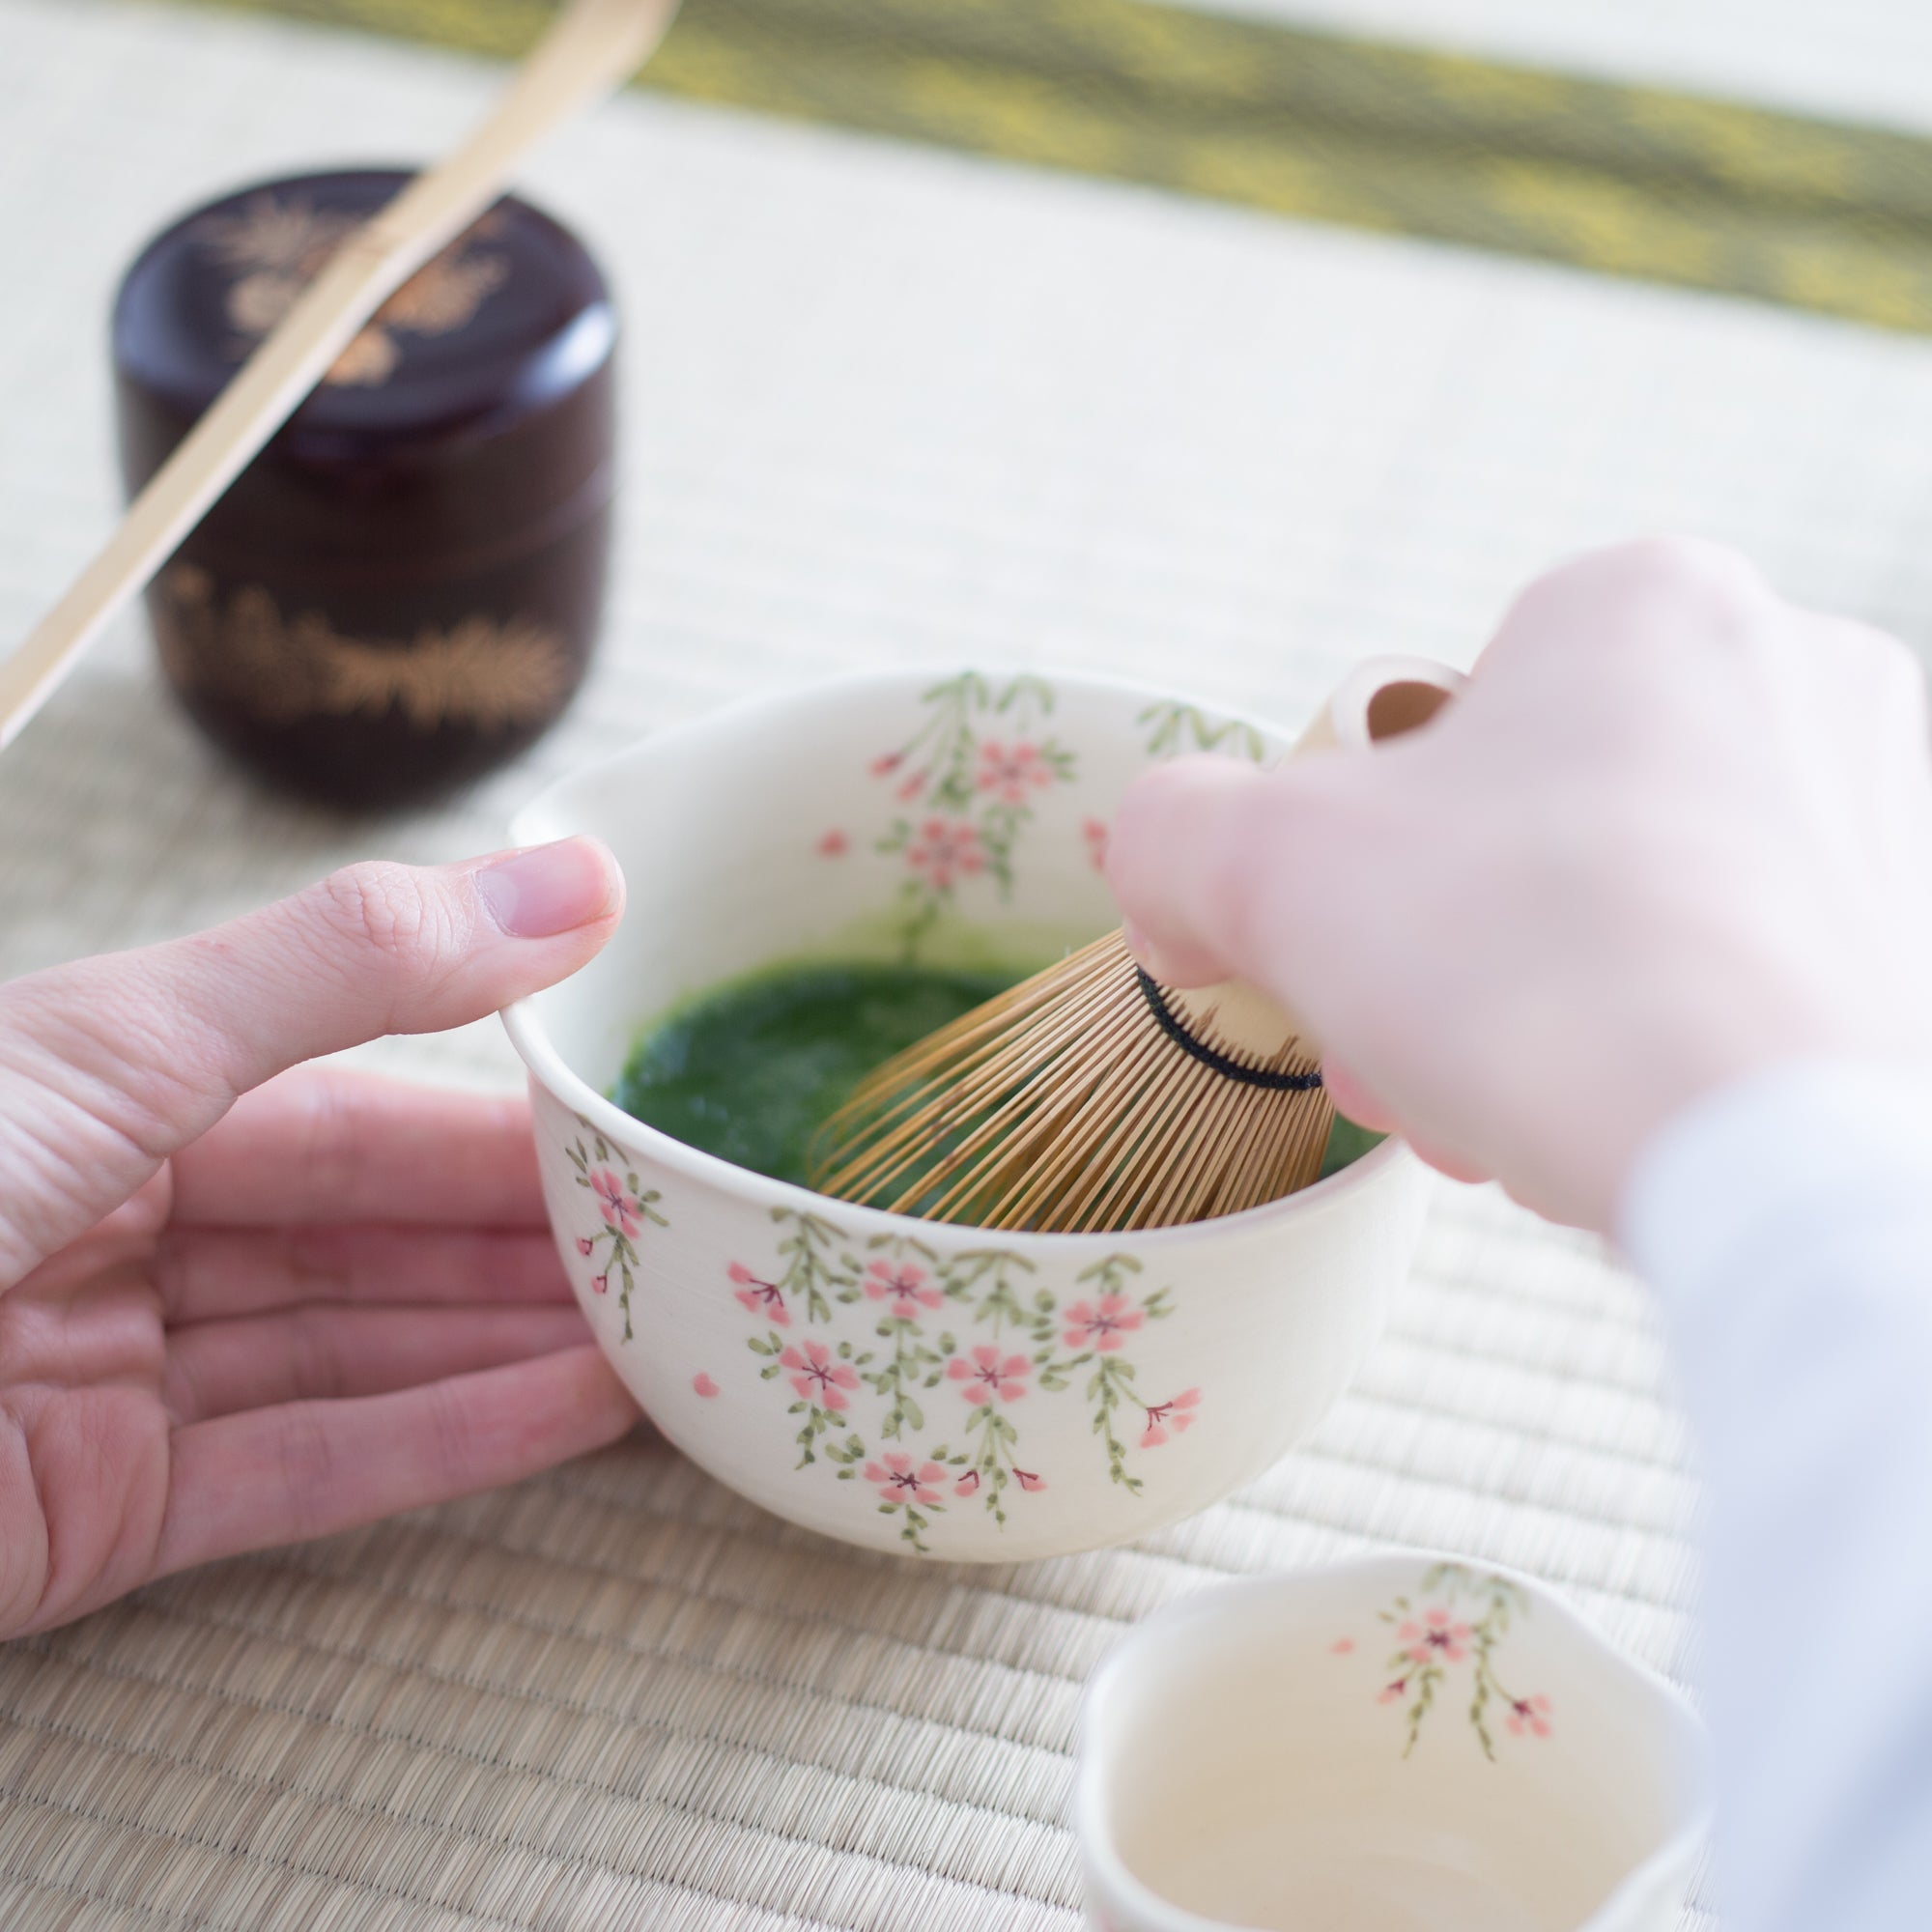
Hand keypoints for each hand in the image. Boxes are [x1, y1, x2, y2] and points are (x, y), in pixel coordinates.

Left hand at [0, 838, 637, 1638]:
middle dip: (524, 1241)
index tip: (637, 1115)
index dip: (495, 1111)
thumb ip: (358, 967)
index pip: (347, 1100)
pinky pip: (301, 1469)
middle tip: (692, 1237)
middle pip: (364, 1233)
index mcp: (101, 1088)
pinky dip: (442, 1444)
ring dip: (511, 1344)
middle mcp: (112, 1225)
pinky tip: (578, 1414)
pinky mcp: (95, 1520)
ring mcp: (106, 1378)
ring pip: (352, 1349)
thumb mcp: (130, 1042)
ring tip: (676, 1329)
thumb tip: (574, 877)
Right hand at [1108, 538, 1931, 1231]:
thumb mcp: (1264, 868)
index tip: (1335, 966)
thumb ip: (1171, 832)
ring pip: (1630, 909)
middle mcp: (1796, 665)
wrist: (1776, 1157)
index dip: (1352, 861)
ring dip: (1527, 1013)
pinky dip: (1653, 1047)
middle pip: (1533, 827)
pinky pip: (1734, 975)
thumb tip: (1162, 876)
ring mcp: (1889, 801)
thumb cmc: (1523, 967)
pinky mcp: (1917, 931)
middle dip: (1435, 960)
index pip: (1437, 729)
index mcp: (1640, 602)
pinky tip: (1614, 1126)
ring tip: (1495, 1116)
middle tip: (1399, 1064)